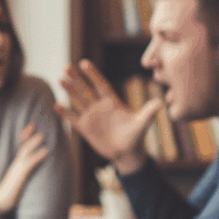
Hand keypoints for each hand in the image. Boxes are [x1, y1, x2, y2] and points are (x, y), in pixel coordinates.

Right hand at [0, 122, 49, 212]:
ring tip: (42, 136)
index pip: (21, 148)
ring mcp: (17, 168)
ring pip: (25, 151)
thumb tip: (31, 171)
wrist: (1, 201)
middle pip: (23, 145)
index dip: (25, 137)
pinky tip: (45, 151)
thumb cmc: (11, 192)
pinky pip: (30, 162)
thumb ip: (24, 174)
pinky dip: (38, 155)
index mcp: (16, 165)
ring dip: (34, 142)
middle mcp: (16, 164)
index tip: (31, 128)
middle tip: (34, 125)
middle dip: (28, 135)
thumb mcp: (18, 180)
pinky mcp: (20, 175)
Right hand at [55, 60, 160, 174]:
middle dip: (76, 78)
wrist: (127, 154)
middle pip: (85, 89)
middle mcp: (99, 106)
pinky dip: (65, 112)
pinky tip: (56, 104)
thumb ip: (148, 112)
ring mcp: (91, 116)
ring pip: (77, 100)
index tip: (84, 63)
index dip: (93, 74)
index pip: (100, 84)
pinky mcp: (85, 128)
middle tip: (66, 66)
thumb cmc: (136, 138)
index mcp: (112, 102)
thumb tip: (161, 102)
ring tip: (60, 79)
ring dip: (69, 90)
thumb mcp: (142, 124)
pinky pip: (73, 118)